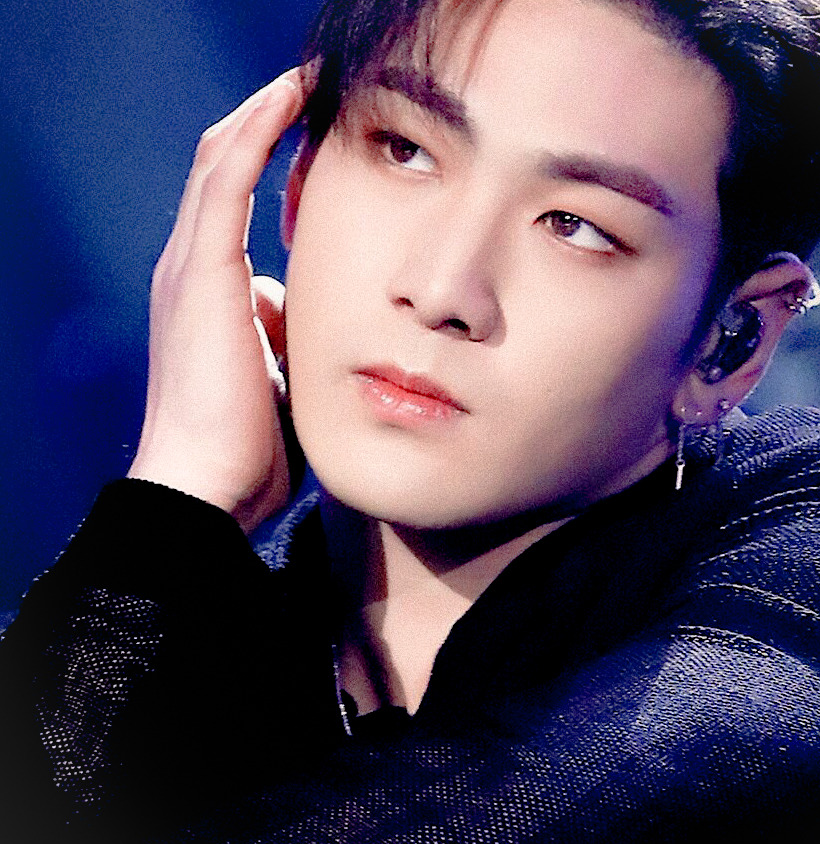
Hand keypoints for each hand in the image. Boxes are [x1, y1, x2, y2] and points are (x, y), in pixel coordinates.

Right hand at [129, 69, 302, 533]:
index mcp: (212, 291)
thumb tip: (293, 314)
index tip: (325, 144)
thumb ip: (285, 336)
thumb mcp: (280, 374)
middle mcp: (193, 267)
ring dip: (265, 112)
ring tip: (309, 79)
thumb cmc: (251, 445)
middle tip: (318, 90)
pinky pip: (227, 177)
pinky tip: (293, 98)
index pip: (235, 202)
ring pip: (220, 159)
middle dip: (268, 123)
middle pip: (223, 167)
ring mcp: (191, 265)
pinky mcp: (202, 272)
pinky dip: (259, 131)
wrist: (210, 484)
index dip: (275, 164)